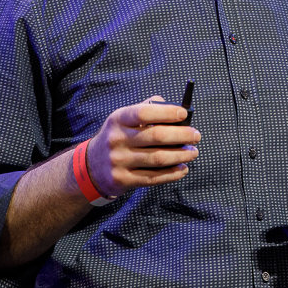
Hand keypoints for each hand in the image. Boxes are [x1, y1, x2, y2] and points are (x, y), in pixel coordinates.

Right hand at [85, 96, 199, 196]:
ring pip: (157, 159)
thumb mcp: (123, 119)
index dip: (166, 113)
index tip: (184, 114)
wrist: (91, 166)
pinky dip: (172, 174)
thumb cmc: (118, 137)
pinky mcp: (122, 180)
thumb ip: (146, 109)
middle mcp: (117, 140)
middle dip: (181, 136)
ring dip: (180, 156)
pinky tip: (183, 169)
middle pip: (156, 136)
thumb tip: (173, 107)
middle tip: (196, 136)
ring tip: (193, 153)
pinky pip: (153, 178)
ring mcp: (119, 161)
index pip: (144, 112)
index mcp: (118, 120)